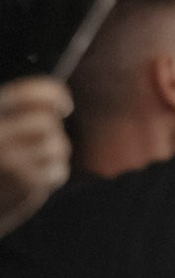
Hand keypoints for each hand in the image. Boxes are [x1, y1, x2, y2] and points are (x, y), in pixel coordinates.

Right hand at [0, 75, 73, 231]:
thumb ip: (17, 115)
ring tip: (32, 164)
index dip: (53, 95)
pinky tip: (33, 179)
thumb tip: (55, 102)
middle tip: (41, 144)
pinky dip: (52, 173)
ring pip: (57, 145)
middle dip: (51, 132)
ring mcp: (11, 160)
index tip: (65, 105)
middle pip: (47, 122)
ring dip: (53, 154)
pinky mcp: (26, 182)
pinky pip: (58, 169)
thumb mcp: (1, 132)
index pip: (27, 95)